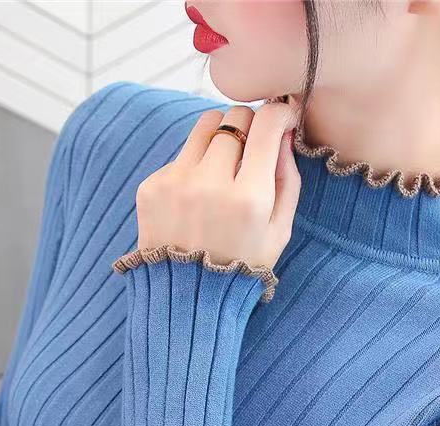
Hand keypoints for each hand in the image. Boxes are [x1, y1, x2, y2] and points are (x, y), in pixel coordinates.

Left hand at [134, 97, 301, 271]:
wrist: (186, 298)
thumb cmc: (241, 264)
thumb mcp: (279, 231)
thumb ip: (287, 178)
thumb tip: (282, 131)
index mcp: (248, 198)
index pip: (264, 123)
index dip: (278, 112)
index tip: (281, 118)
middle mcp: (209, 184)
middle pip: (234, 118)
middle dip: (249, 126)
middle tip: (252, 150)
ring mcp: (176, 183)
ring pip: (204, 125)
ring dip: (220, 136)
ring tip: (224, 167)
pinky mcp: (152, 186)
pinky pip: (181, 154)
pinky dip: (194, 166)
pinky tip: (197, 198)